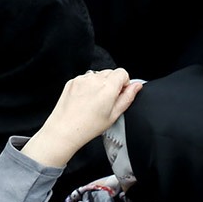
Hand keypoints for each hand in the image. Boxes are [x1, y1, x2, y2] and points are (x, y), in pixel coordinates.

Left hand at [21, 68, 142, 167]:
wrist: (65, 129)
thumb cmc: (89, 126)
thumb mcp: (114, 115)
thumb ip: (128, 97)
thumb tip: (137, 86)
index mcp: (108, 87)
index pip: (122, 73)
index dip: (124, 83)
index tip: (120, 94)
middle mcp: (95, 79)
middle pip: (110, 73)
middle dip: (112, 84)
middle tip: (107, 102)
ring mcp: (82, 79)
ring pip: (98, 75)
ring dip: (100, 84)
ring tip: (95, 103)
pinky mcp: (73, 81)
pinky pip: (86, 79)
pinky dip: (88, 86)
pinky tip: (85, 101)